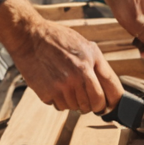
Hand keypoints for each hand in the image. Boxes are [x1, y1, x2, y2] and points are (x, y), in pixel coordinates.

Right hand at [0, 0, 122, 112]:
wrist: (29, 37)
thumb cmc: (58, 39)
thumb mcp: (85, 45)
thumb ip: (98, 65)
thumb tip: (109, 88)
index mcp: (91, 61)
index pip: (113, 90)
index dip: (114, 101)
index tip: (111, 104)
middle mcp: (79, 75)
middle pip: (96, 104)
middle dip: (94, 104)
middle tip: (87, 98)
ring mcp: (63, 86)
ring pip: (77, 108)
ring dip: (75, 101)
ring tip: (67, 85)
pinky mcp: (48, 93)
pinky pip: (60, 106)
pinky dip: (60, 100)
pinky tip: (55, 85)